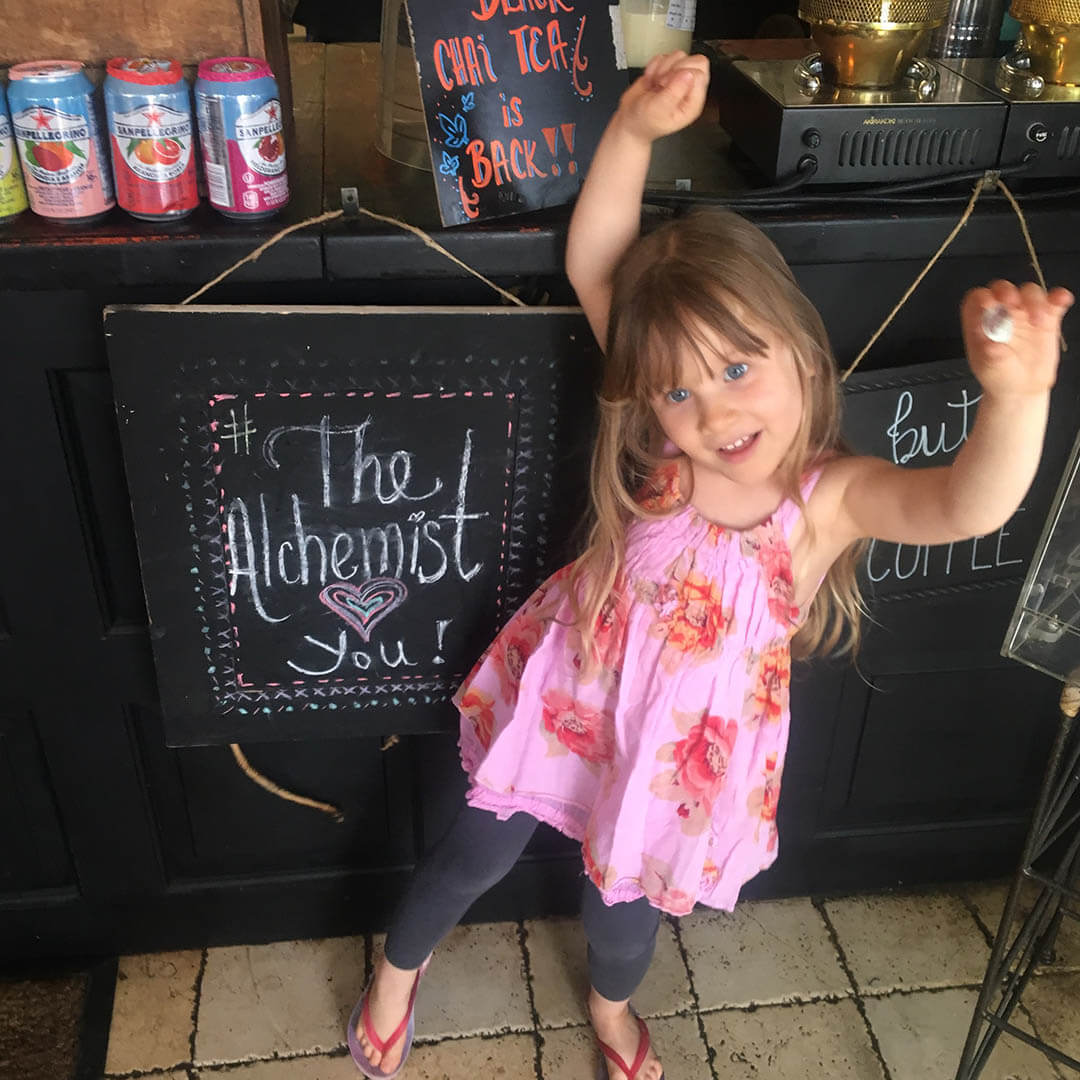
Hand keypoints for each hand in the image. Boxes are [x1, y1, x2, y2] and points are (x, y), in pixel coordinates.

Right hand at [616, 51, 709, 144]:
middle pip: (696, 61)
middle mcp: (689, 90)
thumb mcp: (658, 110)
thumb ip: (674, 92)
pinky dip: (654, 66)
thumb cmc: (644, 122)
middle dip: (675, 67)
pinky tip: (651, 81)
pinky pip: (664, 57)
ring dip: (662, 68)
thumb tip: (688, 74)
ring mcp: (679, 79)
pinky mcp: (667, 71)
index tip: (666, 86)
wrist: (631, 120)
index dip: (680, 75)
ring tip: (656, 84)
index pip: (699, 74)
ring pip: (679, 56)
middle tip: (662, 82)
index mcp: (693, 103)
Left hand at [961, 280, 1072, 399]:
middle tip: (1013, 304)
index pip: (977, 299)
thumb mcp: (989, 368)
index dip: (982, 298)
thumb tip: (991, 345)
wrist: (1022, 388)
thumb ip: (990, 354)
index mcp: (980, 321)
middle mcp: (1001, 313)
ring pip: (1028, 292)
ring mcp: (1024, 312)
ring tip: (1038, 321)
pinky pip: (1054, 301)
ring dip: (1034, 300)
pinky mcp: (1047, 317)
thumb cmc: (999, 376)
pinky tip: (1061, 300)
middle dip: (1007, 292)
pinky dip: (1059, 297)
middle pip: (1002, 289)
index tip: (988, 304)